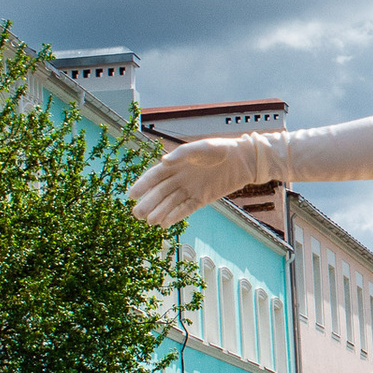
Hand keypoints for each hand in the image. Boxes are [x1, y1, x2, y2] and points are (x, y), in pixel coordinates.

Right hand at [129, 139, 260, 227]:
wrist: (242, 160)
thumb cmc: (220, 149)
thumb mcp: (201, 148)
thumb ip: (182, 154)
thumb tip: (163, 162)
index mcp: (176, 164)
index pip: (154, 176)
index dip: (142, 185)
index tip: (131, 195)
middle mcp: (180, 178)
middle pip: (160, 193)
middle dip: (148, 203)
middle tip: (137, 214)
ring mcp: (190, 189)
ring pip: (171, 203)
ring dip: (160, 212)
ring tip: (150, 222)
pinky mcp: (201, 199)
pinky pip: (185, 209)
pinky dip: (175, 216)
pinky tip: (165, 223)